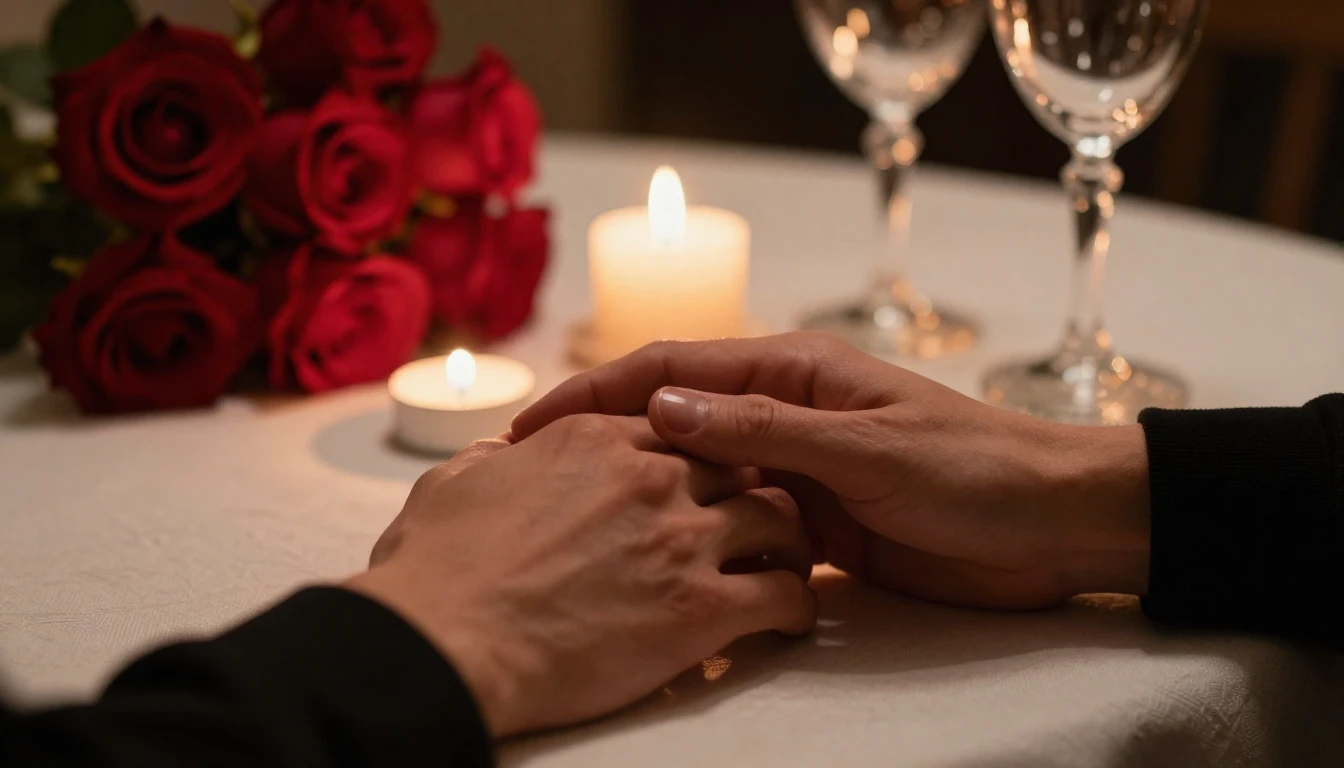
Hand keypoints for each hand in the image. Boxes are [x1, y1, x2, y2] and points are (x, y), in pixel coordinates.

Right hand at [346, 416, 815, 736]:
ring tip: (783, 564)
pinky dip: (794, 605)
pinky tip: (785, 618)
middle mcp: (649, 477)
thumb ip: (491, 459)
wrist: (444, 644)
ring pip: (776, 516)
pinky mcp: (699, 607)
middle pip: (735, 460)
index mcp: (594, 439)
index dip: (696, 442)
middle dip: (748, 484)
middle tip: (748, 516)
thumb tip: (500, 450)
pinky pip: (781, 594)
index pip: (673, 417)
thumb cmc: (433, 570)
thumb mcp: (454, 484)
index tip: (702, 468)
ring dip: (787, 540)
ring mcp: (681, 539)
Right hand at [513, 332, 1151, 610]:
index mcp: (794, 372)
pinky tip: (654, 565)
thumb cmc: (975, 470)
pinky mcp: (814, 525)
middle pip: (673, 423)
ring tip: (575, 528)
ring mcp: (797, 472)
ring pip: (700, 479)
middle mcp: (786, 416)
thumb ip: (769, 431)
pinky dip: (698, 539)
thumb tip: (663, 407)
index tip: (532, 426)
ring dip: (644, 496)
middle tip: (531, 484)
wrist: (1054, 525)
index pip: (673, 369)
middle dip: (603, 445)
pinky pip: (739, 526)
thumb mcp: (869, 449)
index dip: (597, 392)